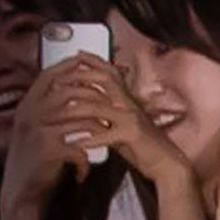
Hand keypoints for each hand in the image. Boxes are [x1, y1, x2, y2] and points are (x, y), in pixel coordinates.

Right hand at [0, 58, 103, 210]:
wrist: (19, 192)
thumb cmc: (32, 161)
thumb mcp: (34, 130)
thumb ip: (46, 111)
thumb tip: (69, 92)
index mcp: (26, 107)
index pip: (48, 76)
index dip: (69, 67)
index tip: (88, 64)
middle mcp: (29, 114)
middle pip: (66, 91)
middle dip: (92, 94)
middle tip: (110, 101)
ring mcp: (38, 131)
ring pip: (77, 116)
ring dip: (97, 124)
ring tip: (106, 133)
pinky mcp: (48, 150)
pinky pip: (78, 145)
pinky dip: (86, 158)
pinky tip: (86, 168)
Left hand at [42, 56, 193, 187]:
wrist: (167, 163)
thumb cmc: (143, 145)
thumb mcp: (121, 123)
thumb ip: (106, 112)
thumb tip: (84, 103)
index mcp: (126, 99)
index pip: (109, 72)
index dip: (93, 62)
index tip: (75, 56)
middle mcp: (128, 103)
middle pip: (102, 80)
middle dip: (76, 79)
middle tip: (54, 83)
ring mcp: (130, 118)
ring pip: (96, 107)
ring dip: (70, 112)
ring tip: (51, 118)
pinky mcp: (132, 135)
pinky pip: (105, 134)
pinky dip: (88, 139)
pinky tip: (74, 143)